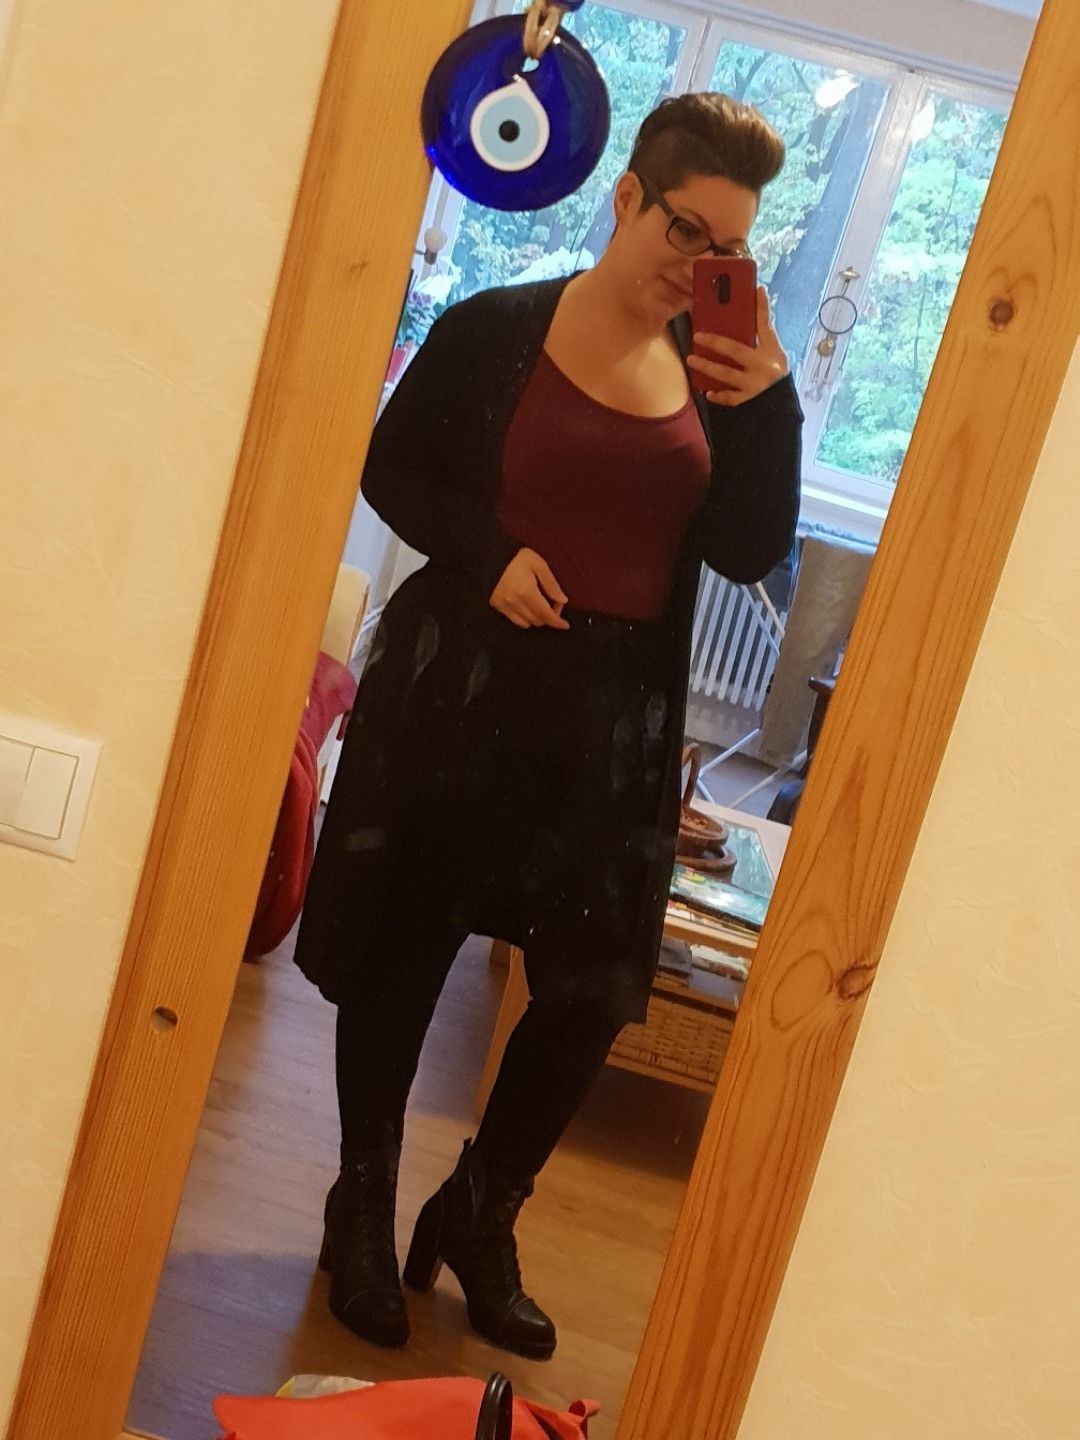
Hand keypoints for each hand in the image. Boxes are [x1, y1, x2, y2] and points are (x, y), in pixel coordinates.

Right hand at [490, 548, 569, 629]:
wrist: (491, 557)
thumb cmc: (517, 558)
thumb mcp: (538, 564)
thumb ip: (551, 583)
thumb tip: (562, 600)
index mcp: (527, 592)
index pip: (546, 614)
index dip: (557, 622)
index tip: (565, 625)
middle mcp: (515, 603)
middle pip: (538, 620)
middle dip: (549, 616)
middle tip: (553, 603)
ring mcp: (505, 606)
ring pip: (528, 623)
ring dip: (538, 618)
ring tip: (540, 605)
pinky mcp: (498, 606)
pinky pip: (516, 621)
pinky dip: (526, 619)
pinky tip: (528, 608)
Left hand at [687, 285, 789, 406]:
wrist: (782, 406)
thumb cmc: (776, 376)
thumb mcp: (775, 355)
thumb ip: (762, 338)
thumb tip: (748, 314)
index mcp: (772, 351)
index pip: (765, 325)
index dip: (761, 307)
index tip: (757, 290)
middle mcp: (763, 366)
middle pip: (736, 350)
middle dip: (715, 342)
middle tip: (697, 336)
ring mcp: (755, 384)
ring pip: (726, 374)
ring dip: (707, 366)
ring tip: (691, 359)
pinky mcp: (748, 400)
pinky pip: (729, 397)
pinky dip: (718, 395)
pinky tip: (707, 392)